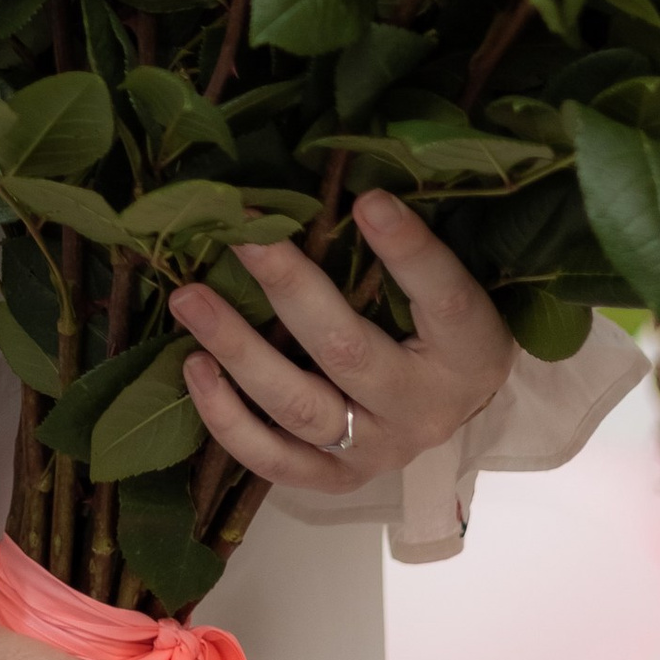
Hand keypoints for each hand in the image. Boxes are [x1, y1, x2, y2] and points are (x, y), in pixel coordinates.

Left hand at [168, 191, 515, 496]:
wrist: (453, 409)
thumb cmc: (441, 328)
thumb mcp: (449, 285)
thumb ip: (405, 247)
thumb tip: (342, 180)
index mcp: (470, 351)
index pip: (445, 300)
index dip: (408, 252)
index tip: (367, 199)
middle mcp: (423, 409)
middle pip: (350, 353)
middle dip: (288, 288)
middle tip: (242, 235)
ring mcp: (377, 452)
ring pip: (300, 408)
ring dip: (238, 351)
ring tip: (189, 300)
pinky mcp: (337, 479)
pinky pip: (276, 461)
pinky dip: (228, 420)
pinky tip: (194, 368)